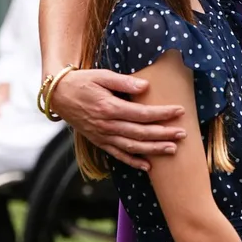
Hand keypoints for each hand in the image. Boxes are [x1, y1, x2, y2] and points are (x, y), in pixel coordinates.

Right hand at [49, 68, 185, 169]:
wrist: (59, 95)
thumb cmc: (82, 82)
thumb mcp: (101, 75)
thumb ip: (124, 82)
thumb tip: (145, 86)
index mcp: (109, 108)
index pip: (142, 113)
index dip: (162, 113)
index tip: (179, 111)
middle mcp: (107, 125)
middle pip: (140, 132)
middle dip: (163, 134)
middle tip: (183, 133)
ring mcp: (103, 136)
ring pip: (132, 146)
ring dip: (153, 149)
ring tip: (172, 149)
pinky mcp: (99, 141)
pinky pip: (118, 155)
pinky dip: (133, 161)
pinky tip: (147, 165)